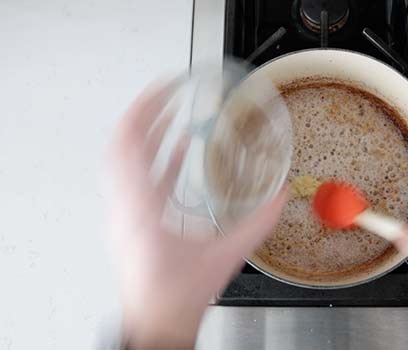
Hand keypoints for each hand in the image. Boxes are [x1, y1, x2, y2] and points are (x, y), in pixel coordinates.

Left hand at [106, 81, 286, 348]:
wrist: (155, 321)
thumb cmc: (177, 295)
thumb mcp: (224, 256)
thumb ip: (258, 224)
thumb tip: (282, 197)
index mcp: (141, 208)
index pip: (131, 145)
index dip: (144, 111)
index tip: (161, 89)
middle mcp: (126, 207)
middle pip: (123, 146)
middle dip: (145, 114)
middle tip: (166, 93)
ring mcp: (124, 214)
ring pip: (124, 161)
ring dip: (145, 134)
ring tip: (165, 113)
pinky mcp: (131, 222)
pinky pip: (136, 180)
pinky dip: (153, 159)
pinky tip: (173, 150)